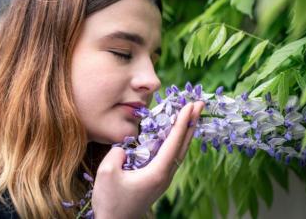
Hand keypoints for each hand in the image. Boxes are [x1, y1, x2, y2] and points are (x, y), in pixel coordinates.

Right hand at [92, 101, 204, 218]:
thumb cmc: (110, 201)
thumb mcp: (107, 173)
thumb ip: (117, 153)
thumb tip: (125, 148)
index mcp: (157, 172)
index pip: (174, 142)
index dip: (182, 122)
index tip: (190, 106)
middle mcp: (165, 174)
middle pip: (183, 145)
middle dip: (191, 123)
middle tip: (199, 104)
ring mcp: (163, 178)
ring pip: (180, 151)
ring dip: (186, 131)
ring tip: (191, 115)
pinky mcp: (158, 180)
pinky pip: (172, 156)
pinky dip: (177, 142)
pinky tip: (175, 136)